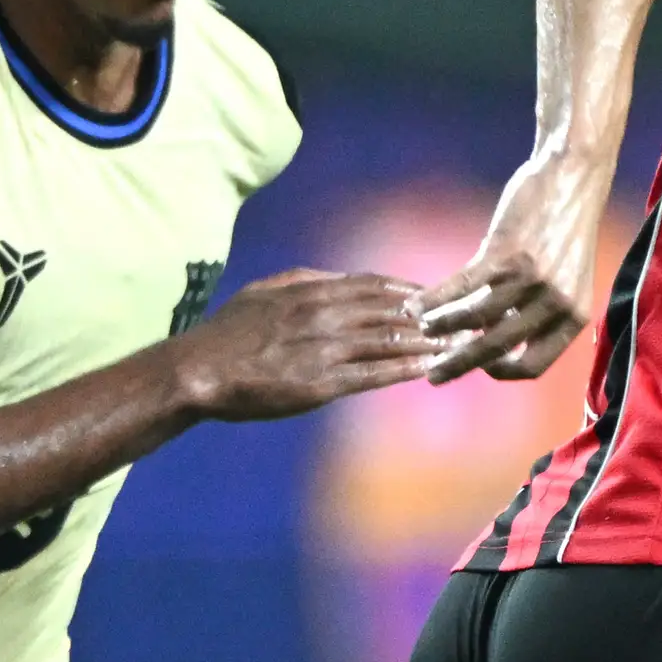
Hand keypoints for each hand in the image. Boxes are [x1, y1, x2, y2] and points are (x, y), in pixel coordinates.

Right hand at [171, 270, 437, 421]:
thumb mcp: (266, 290)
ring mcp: (324, 349)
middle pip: (389, 310)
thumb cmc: (230, 332)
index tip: (434, 295)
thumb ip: (305, 279)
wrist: (201, 370)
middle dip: (429, 315)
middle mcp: (323, 314)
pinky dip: (404, 369)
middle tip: (461, 318)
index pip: (373, 285)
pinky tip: (429, 368)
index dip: (408, 290)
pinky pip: (372, 374)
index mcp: (310, 290)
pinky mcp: (321, 383)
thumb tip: (338, 277)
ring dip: (427, 342)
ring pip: (388, 341)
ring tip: (458, 343)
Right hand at [416, 153, 604, 382]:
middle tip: (433, 376)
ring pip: (473, 319)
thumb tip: (497, 335)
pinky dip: (435, 299)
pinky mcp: (506, 254)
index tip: (482, 366)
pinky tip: (416, 304)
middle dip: (459, 365)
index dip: (502, 371)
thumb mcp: (568, 277)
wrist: (573, 175)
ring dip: (440, 327)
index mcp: (574, 317)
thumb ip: (541, 309)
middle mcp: (555, 304)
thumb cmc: (566, 226)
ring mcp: (531, 280)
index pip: (534, 365)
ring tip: (420, 327)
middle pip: (497, 349)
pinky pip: (461, 287)